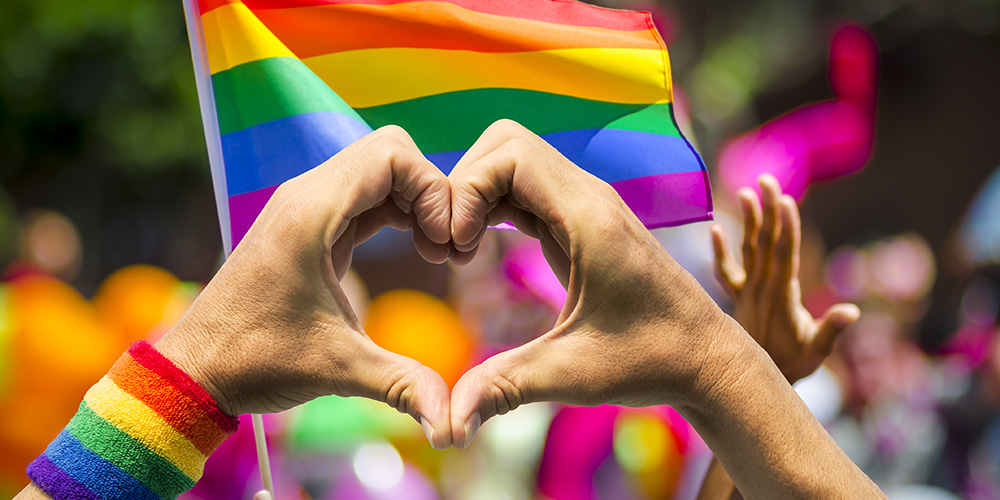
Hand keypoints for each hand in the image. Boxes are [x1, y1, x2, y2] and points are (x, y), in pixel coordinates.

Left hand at [155, 126, 453, 447]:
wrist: (196, 370)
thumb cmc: (255, 362)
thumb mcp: (338, 370)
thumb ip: (402, 385)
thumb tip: (453, 423)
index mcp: (311, 212)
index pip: (392, 154)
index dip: (432, 190)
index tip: (442, 245)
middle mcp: (306, 196)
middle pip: (390, 153)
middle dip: (430, 192)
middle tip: (443, 246)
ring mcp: (305, 208)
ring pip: (378, 171)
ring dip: (415, 201)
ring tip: (434, 251)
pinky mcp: (307, 227)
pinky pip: (364, 196)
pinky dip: (397, 212)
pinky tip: (414, 248)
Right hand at [446, 119, 744, 446]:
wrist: (705, 359)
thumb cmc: (650, 361)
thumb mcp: (571, 374)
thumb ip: (504, 388)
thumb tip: (446, 427)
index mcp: (589, 218)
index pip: (509, 155)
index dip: (467, 191)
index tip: (456, 251)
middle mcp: (589, 197)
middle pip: (505, 144)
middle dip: (463, 186)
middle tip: (451, 247)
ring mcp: (587, 205)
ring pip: (514, 161)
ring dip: (476, 196)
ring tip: (460, 252)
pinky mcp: (582, 222)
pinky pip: (526, 188)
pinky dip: (493, 207)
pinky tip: (480, 250)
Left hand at [710, 174, 858, 381]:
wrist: (755, 383)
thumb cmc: (794, 366)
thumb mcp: (817, 350)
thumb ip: (831, 329)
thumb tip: (851, 311)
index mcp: (781, 295)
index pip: (784, 254)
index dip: (786, 226)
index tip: (785, 200)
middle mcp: (761, 288)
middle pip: (765, 242)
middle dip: (767, 211)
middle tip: (767, 180)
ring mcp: (747, 292)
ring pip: (747, 250)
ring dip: (748, 222)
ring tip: (746, 192)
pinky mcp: (738, 298)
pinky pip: (725, 272)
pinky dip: (720, 252)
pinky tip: (714, 229)